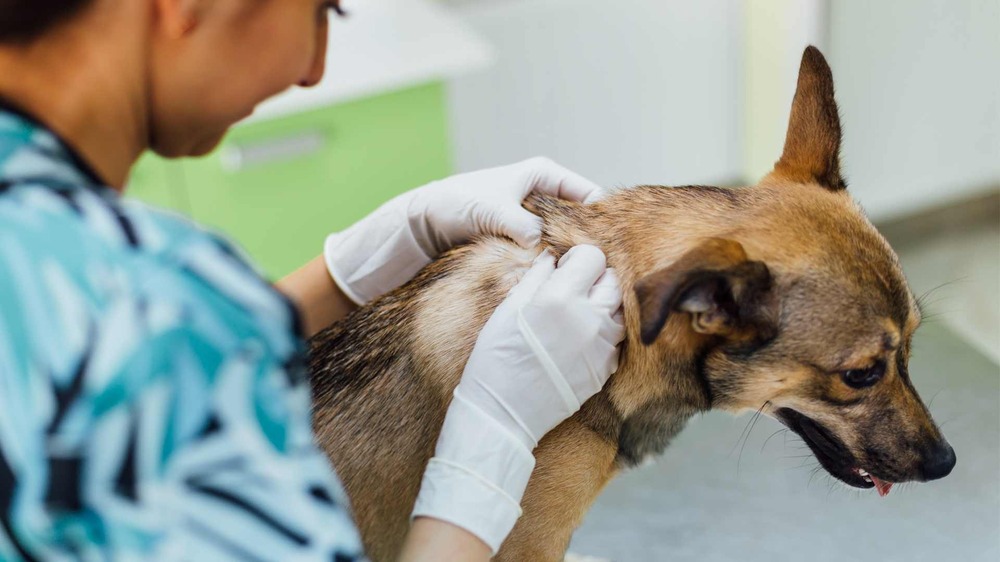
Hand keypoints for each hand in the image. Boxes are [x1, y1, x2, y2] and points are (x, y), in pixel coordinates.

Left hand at [324, 158, 603, 303]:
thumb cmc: (456, 203)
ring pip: (565, 237)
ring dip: (568, 255)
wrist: (424, 220)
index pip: (590, 194)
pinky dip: (551, 262)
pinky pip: (546, 249)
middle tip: (598, 270)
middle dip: (588, 241)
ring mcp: (535, 216)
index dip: (602, 219)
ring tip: (579, 279)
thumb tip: (541, 243)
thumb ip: (521, 225)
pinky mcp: (523, 236)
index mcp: (544, 174)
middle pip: (582, 218)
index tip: (608, 247)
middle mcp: (545, 193)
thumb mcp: (492, 210)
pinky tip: (556, 281)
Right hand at [411, 245, 624, 552]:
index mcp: (559, 298)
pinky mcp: (605, 369)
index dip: (578, 259)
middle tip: (572, 290)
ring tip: (577, 316)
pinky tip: (578, 341)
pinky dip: (602, 334)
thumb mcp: (507, 311)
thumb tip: (551, 260)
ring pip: (618, 310)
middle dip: (594, 279)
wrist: (503, 413)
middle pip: (611, 281)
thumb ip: (535, 279)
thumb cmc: (496, 359)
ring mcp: (601, 346)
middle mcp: (588, 319)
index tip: (566, 267)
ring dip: (602, 306)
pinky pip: (615, 340)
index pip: (592, 257)